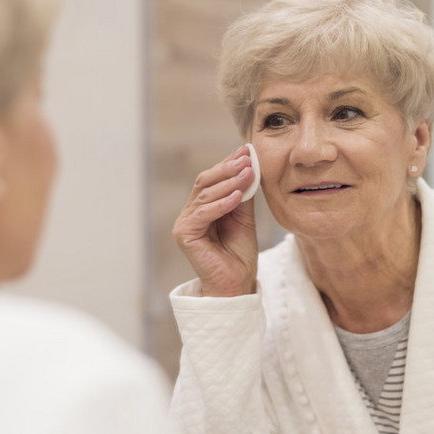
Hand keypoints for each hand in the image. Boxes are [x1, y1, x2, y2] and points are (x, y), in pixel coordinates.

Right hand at [173, 146, 258, 295]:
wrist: (237, 282)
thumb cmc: (239, 253)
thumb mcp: (244, 217)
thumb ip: (243, 193)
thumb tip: (249, 164)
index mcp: (202, 207)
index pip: (212, 179)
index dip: (228, 164)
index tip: (247, 151)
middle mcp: (190, 213)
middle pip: (205, 182)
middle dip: (227, 168)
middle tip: (247, 158)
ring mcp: (184, 223)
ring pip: (205, 195)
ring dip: (229, 183)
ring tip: (248, 173)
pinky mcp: (184, 235)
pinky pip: (203, 214)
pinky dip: (221, 204)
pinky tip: (238, 196)